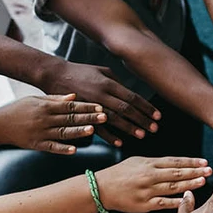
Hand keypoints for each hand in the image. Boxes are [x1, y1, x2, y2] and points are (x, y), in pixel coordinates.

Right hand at [0, 95, 106, 153]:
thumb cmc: (17, 110)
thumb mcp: (35, 100)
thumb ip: (54, 98)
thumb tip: (73, 96)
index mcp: (45, 106)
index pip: (70, 105)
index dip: (85, 106)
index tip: (100, 106)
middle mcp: (44, 119)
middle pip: (70, 118)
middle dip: (88, 117)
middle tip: (104, 117)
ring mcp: (40, 132)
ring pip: (63, 132)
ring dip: (78, 131)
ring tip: (93, 130)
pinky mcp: (36, 144)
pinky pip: (52, 147)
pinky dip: (63, 149)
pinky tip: (74, 150)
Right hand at [38, 60, 160, 146]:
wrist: (55, 75)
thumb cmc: (80, 72)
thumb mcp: (101, 70)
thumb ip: (117, 81)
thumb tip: (130, 92)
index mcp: (109, 83)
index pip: (132, 97)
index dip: (146, 107)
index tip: (157, 116)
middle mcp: (102, 94)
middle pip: (126, 109)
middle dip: (141, 119)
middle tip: (154, 128)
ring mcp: (92, 104)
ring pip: (114, 119)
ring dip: (129, 128)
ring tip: (141, 135)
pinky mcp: (82, 113)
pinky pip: (97, 127)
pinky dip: (109, 136)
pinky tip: (120, 142)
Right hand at [94, 156, 212, 212]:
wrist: (101, 188)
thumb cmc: (120, 174)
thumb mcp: (137, 161)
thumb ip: (156, 163)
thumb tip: (177, 163)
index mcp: (149, 164)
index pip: (174, 161)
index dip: (191, 161)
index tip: (204, 161)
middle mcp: (149, 176)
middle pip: (177, 173)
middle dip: (195, 171)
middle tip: (209, 170)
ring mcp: (147, 191)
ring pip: (172, 187)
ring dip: (189, 184)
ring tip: (203, 181)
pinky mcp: (144, 204)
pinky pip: (163, 203)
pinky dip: (176, 201)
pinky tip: (188, 199)